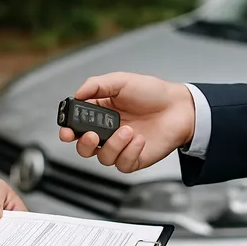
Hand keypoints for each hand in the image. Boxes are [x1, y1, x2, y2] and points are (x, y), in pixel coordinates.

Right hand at [59, 72, 195, 172]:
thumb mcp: (121, 81)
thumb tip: (76, 93)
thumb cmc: (153, 93)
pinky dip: (130, 152)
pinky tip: (139, 140)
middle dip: (84, 144)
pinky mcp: (134, 159)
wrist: (179, 108)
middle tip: (92, 136)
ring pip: (103, 158)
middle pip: (84, 148)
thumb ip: (96, 85)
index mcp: (100, 114)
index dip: (68, 131)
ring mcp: (121, 147)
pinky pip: (123, 164)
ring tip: (129, 131)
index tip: (67, 131)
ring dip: (114, 145)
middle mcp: (108, 133)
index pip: (76, 126)